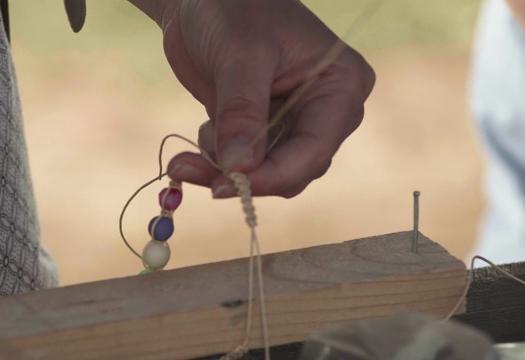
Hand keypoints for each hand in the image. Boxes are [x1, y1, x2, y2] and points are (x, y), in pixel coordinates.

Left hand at [132, 0, 374, 197]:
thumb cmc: (233, 8)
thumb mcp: (239, 56)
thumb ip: (241, 113)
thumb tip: (239, 168)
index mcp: (340, 85)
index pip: (314, 149)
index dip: (272, 175)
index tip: (224, 184)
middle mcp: (325, 110)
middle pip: (293, 168)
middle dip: (242, 176)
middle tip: (188, 170)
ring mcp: (295, 121)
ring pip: (267, 172)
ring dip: (223, 170)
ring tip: (184, 157)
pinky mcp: (265, 128)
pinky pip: (248, 163)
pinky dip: (218, 161)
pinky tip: (199, 137)